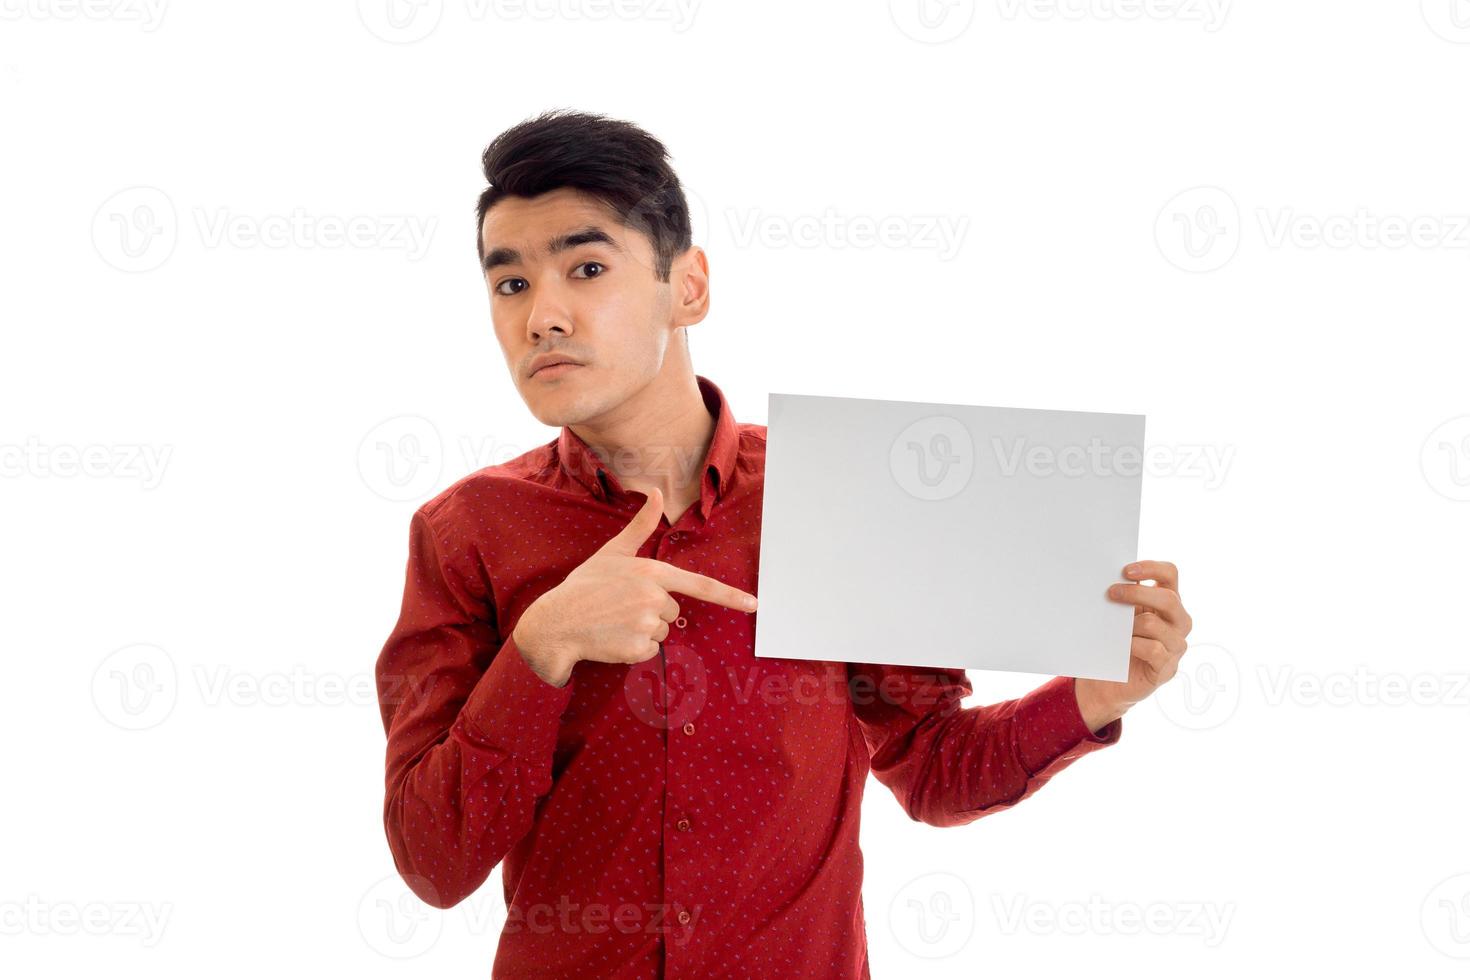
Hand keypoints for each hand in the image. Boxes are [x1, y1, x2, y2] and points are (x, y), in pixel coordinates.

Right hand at [512, 486, 758, 686]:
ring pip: (662, 632)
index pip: (700, 585)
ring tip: (614, 621)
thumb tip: (656, 491)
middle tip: (620, 606)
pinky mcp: (638, 648)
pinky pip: (650, 651)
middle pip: (673, 611)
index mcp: (652, 572)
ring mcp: (646, 624)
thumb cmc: (585, 585)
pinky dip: (634, 648)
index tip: (754, 604)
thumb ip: (641, 525)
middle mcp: (654, 597)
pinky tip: (613, 638)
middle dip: (652, 611)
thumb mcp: (613, 551)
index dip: (730, 596)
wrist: (556, 622)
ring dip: (643, 630)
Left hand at [1074, 560, 1193, 730]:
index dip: (1151, 568)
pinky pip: (1153, 650)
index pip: (1170, 574)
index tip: (1125, 570)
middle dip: (1137, 594)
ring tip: (1113, 628)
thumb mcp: (1121, 615)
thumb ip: (1123, 596)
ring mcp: (1176, 645)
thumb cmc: (1115, 641)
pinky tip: (1121, 646)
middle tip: (1111, 593)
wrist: (1109, 682)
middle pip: (1168, 599)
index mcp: (1168, 601)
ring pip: (1155, 624)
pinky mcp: (1167, 668)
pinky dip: (1134, 645)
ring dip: (1130, 624)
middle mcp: (1178, 622)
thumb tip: (1108, 574)